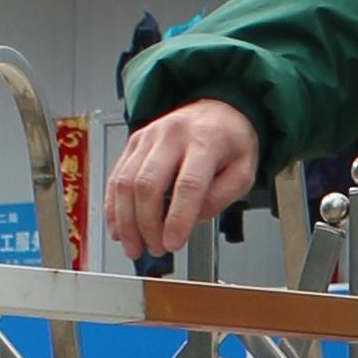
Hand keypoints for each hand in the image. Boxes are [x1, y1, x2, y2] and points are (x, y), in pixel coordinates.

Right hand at [106, 98, 260, 258]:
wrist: (217, 108)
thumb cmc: (230, 141)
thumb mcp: (243, 171)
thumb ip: (220, 198)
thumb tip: (189, 221)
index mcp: (206, 140)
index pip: (188, 185)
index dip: (177, 219)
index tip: (173, 244)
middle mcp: (173, 134)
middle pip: (148, 184)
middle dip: (147, 225)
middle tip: (155, 249)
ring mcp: (149, 136)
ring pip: (126, 182)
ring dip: (126, 221)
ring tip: (135, 246)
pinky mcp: (134, 142)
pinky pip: (116, 176)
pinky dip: (113, 207)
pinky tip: (118, 228)